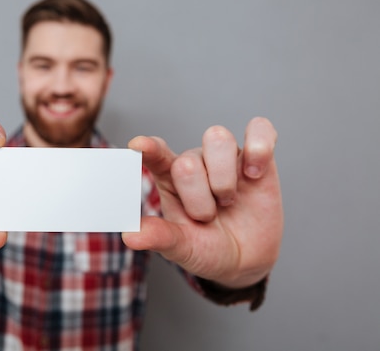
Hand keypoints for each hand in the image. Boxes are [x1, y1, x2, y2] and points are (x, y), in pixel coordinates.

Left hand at [123, 117, 282, 287]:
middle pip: (188, 160)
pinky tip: (255, 175)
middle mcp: (196, 161)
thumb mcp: (182, 248)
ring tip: (229, 200)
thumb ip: (160, 238)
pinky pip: (260, 131)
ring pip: (218, 138)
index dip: (149, 149)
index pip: (156, 156)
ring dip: (223, 177)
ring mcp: (226, 157)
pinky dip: (259, 148)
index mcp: (170, 179)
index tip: (138, 144)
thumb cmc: (206, 247)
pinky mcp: (259, 156)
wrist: (244, 260)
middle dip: (198, 198)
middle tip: (207, 218)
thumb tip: (130, 236)